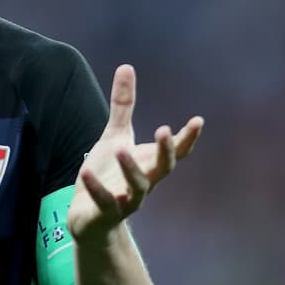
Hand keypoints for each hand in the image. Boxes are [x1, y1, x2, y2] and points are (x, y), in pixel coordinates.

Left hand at [66, 64, 202, 241]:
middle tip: (166, 130)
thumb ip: (123, 105)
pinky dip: (97, 188)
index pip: (175, 152)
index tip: (198, 121)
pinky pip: (104, 202)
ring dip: (130, 169)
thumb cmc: (107, 174)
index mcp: (148, 164)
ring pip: (136, 188)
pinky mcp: (105, 213)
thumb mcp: (114, 136)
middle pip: (163, 169)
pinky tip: (86, 172)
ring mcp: (126, 200)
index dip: (187, 138)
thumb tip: (126, 66)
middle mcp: (143, 183)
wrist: (89, 218)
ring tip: (120, 149)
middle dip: (166, 151)